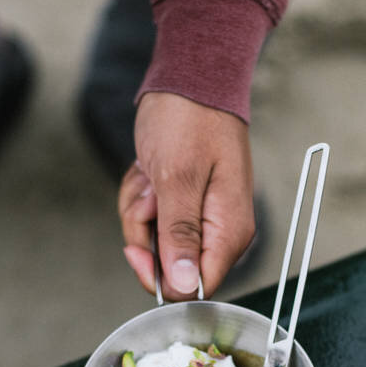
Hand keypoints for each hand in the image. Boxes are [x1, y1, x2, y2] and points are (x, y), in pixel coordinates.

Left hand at [118, 92, 254, 300]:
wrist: (191, 78)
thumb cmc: (190, 119)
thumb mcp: (177, 178)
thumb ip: (180, 236)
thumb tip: (187, 285)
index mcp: (228, 232)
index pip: (196, 288)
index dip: (160, 277)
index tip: (136, 246)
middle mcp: (219, 232)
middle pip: (169, 267)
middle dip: (145, 232)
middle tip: (149, 193)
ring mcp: (201, 219)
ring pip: (153, 242)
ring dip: (139, 209)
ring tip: (150, 174)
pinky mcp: (184, 206)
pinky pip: (150, 221)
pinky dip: (141, 196)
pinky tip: (148, 170)